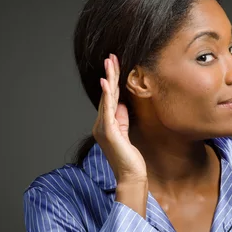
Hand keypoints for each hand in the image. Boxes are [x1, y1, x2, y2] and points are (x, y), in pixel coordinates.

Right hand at [92, 53, 146, 184]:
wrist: (130, 176)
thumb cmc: (130, 157)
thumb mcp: (126, 132)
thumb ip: (122, 118)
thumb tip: (121, 103)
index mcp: (105, 123)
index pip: (109, 97)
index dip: (112, 80)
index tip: (114, 64)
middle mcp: (101, 124)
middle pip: (106, 94)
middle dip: (109, 74)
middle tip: (111, 56)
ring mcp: (103, 127)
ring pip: (106, 97)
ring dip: (108, 78)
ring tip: (109, 62)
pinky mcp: (108, 131)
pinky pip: (107, 109)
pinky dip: (106, 94)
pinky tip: (105, 82)